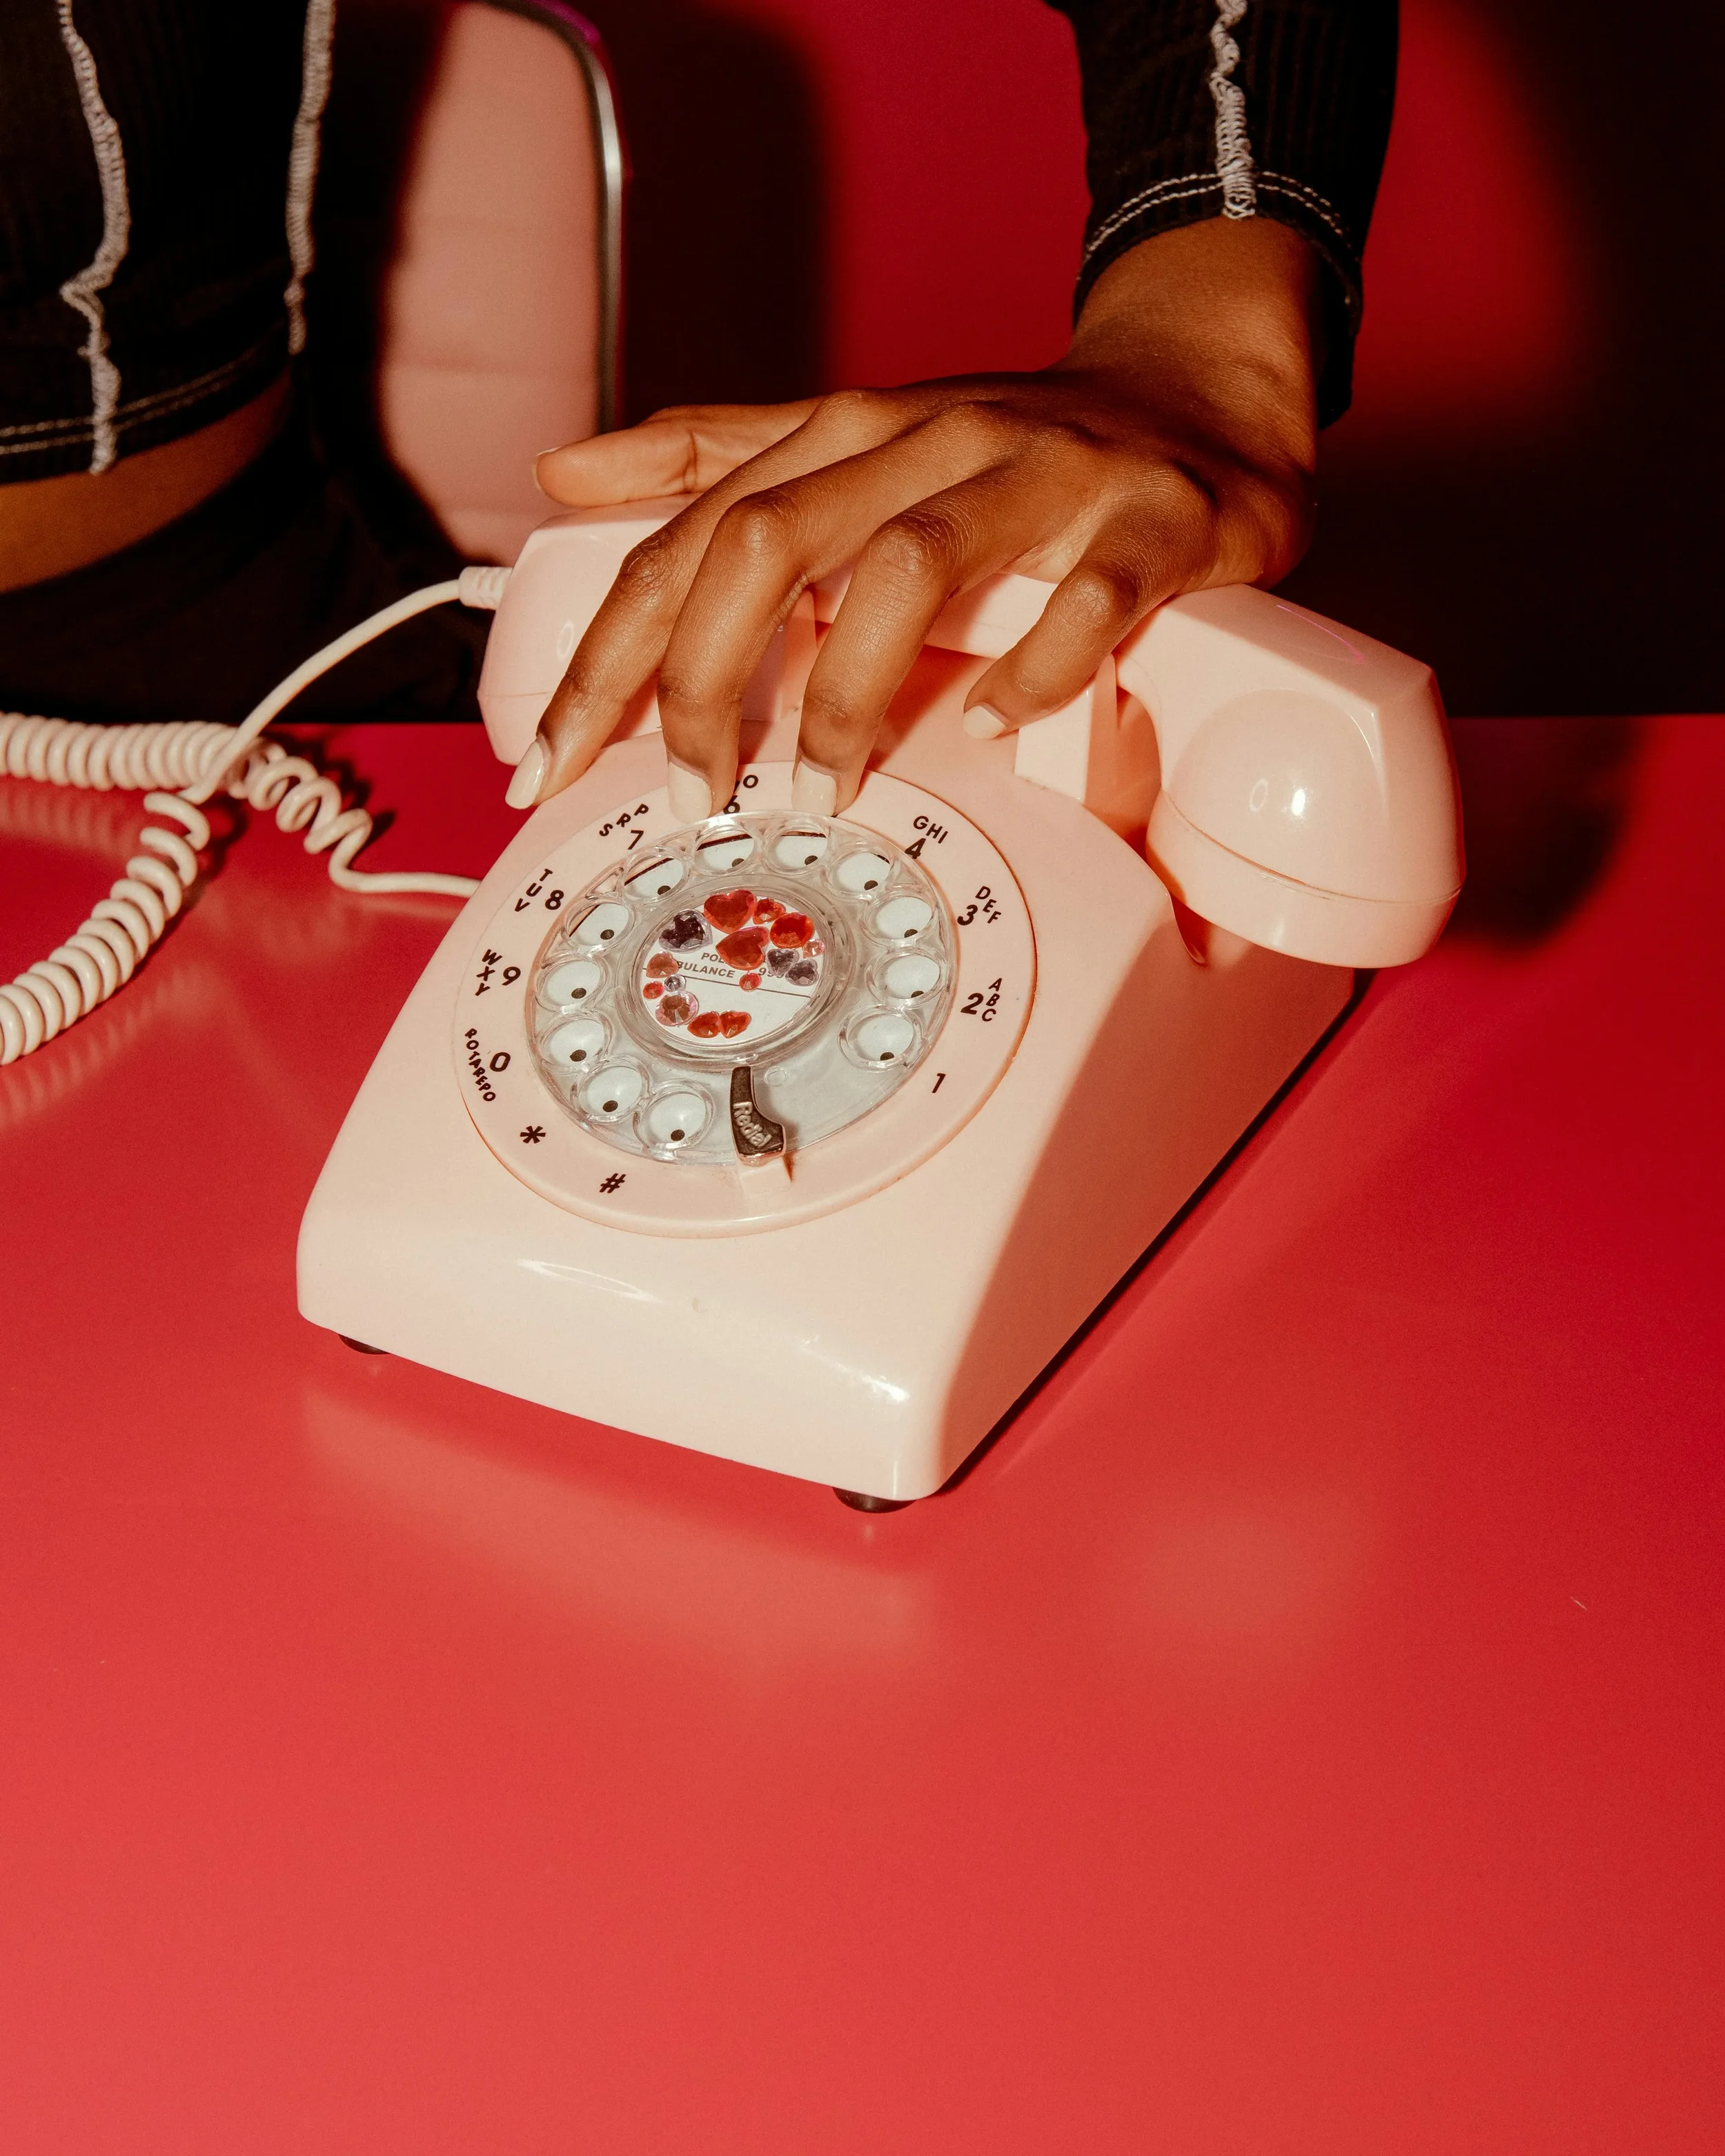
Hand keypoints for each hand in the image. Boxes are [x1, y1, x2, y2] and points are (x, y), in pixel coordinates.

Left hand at [523, 217, 1321, 819]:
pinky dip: (1032, 671)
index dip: (609, 652)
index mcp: (847, 431)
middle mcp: (930, 438)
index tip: (551, 761)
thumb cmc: (1015, 443)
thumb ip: (712, 457)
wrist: (1203, 386)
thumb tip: (561, 471)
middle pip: (773, 541)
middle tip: (692, 794)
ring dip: (847, 690)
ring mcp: (1043, 474)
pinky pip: (1083, 600)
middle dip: (706, 678)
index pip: (692, 536)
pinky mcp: (1151, 520)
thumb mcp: (853, 438)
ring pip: (910, 565)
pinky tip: (993, 725)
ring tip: (821, 789)